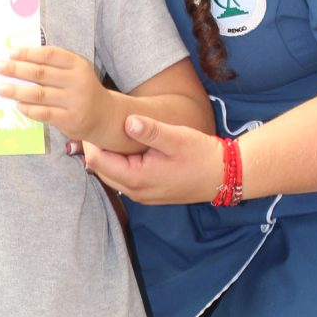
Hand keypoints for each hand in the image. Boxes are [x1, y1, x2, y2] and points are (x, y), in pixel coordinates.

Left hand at [0, 44, 109, 141]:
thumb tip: (17, 61)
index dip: (29, 53)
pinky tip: (17, 105)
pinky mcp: (70, 119)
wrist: (103, 115)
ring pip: (39, 94)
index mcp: (77, 64)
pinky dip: (28, 108)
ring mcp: (74, 101)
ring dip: (17, 90)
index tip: (11, 53)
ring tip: (0, 89)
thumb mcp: (73, 72)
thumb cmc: (80, 90)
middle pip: (41, 73)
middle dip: (17, 70)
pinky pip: (44, 113)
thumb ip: (52, 66)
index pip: (50, 54)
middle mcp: (77, 81)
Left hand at [83, 114, 224, 204]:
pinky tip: (125, 147)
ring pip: (110, 175)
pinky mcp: (148, 193)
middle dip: (95, 147)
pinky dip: (118, 163)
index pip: (96, 160)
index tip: (94, 121)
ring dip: (107, 156)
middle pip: (99, 169)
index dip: (90, 140)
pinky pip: (123, 178)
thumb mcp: (176, 138)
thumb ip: (150, 130)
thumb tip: (126, 121)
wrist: (225, 176)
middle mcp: (135, 191)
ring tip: (109, 132)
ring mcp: (142, 195)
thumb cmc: (202, 155)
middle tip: (97, 124)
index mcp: (137, 178)